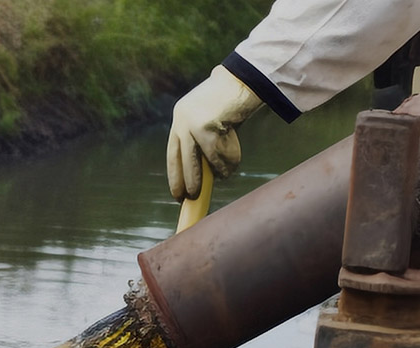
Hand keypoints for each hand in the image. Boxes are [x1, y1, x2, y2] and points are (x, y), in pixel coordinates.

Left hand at [167, 66, 264, 200]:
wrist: (246, 78)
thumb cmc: (234, 98)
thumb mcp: (213, 117)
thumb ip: (206, 138)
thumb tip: (209, 169)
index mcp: (180, 115)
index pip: (173, 150)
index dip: (175, 172)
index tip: (176, 189)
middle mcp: (181, 120)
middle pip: (179, 159)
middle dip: (183, 181)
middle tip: (186, 198)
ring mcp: (191, 123)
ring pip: (195, 161)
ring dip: (200, 179)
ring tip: (206, 189)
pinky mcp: (204, 128)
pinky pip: (214, 156)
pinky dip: (223, 165)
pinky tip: (228, 171)